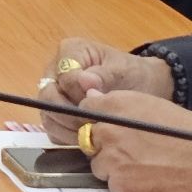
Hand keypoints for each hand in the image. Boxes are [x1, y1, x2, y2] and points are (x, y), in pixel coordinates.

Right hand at [38, 37, 173, 141]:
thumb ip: (104, 76)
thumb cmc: (134, 74)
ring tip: (90, 136)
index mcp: (70, 51)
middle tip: (91, 126)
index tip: (99, 104)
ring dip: (66, 129)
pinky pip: (53, 128)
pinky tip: (86, 139)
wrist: (144, 86)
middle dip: (68, 115)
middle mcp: (55, 71)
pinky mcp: (56, 112)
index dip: (78, 95)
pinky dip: (66, 137)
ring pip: (46, 114)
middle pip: (47, 96)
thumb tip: (84, 82)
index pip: (63, 77)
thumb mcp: (124, 71)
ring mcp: (53, 92)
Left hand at [76, 91, 191, 191]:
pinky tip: (149, 181)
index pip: (85, 108)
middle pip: (89, 139)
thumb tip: (91, 94)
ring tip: (145, 167)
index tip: (107, 126)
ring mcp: (112, 161)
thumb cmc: (190, 134)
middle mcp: (107, 131)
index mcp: (116, 106)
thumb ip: (118, 102)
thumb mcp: (156, 106)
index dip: (97, 119)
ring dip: (115, 167)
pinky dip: (127, 186)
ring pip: (99, 165)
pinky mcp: (121, 187)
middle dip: (105, 145)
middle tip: (133, 150)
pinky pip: (114, 187)